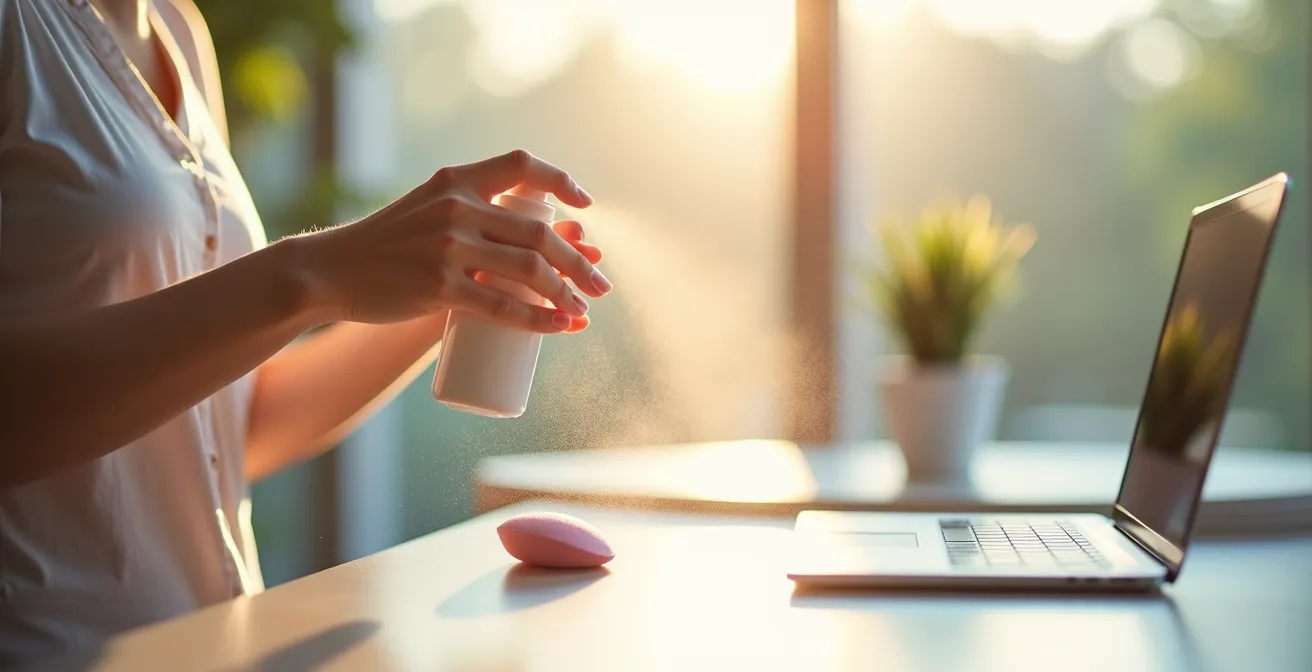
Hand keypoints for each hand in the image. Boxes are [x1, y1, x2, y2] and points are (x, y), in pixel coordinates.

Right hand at [303, 150, 611, 332]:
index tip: (586, 206)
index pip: (522, 166)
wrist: (330, 271)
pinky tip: (559, 327)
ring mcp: (448, 248)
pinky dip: (538, 319)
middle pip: (538, 232)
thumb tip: (529, 243)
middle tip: (601, 285)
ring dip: (567, 294)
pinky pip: (503, 306)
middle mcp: (457, 208)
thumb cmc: (385, 245)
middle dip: (579, 261)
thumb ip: (468, 213)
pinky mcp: (439, 287)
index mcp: (456, 180)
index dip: (561, 181)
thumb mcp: (426, 208)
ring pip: (528, 270)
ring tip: (584, 312)